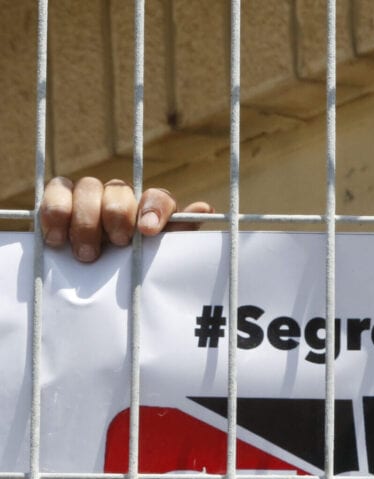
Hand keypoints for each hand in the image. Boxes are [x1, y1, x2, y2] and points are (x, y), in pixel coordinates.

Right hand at [39, 176, 213, 262]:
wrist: (91, 285)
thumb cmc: (131, 269)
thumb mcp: (155, 259)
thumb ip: (177, 235)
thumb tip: (206, 208)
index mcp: (148, 210)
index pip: (158, 197)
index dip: (154, 209)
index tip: (148, 230)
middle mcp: (120, 196)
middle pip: (119, 189)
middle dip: (117, 215)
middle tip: (116, 244)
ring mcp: (89, 194)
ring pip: (88, 187)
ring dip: (86, 220)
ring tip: (87, 253)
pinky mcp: (59, 198)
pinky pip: (55, 190)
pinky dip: (56, 211)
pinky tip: (56, 239)